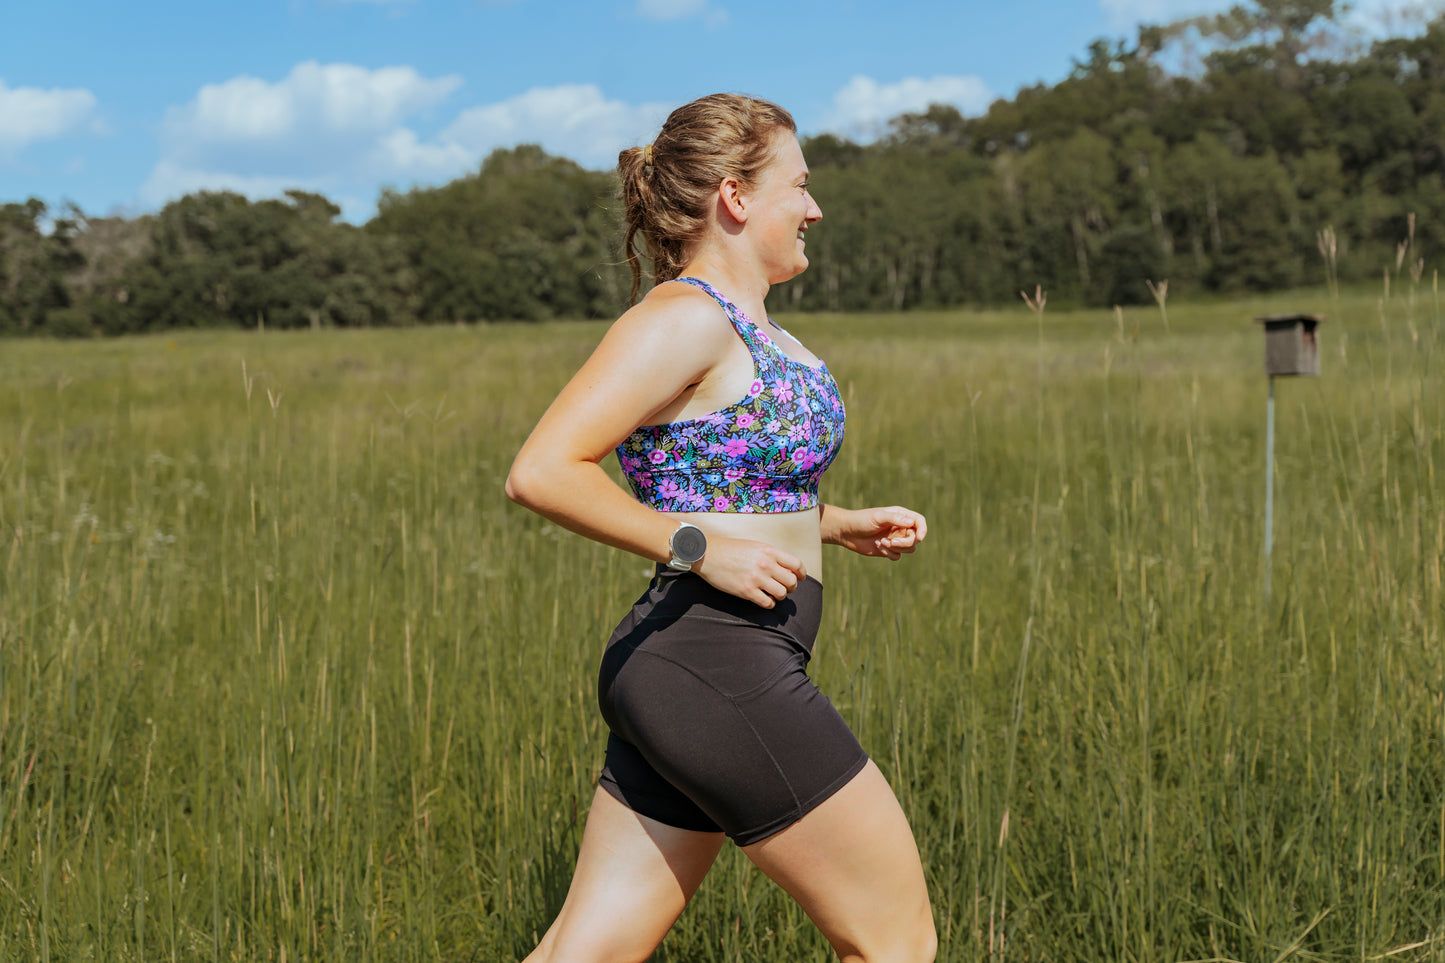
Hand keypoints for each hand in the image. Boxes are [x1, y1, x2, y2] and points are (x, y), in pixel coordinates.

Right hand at [692, 535, 806, 608]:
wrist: (707, 554)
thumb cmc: (730, 549)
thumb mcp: (755, 546)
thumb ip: (771, 555)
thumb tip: (785, 568)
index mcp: (769, 551)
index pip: (796, 565)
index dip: (801, 574)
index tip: (799, 578)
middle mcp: (765, 564)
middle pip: (792, 582)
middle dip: (791, 587)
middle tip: (784, 588)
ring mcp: (756, 578)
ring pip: (782, 594)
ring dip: (779, 596)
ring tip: (772, 594)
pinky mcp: (746, 591)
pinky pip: (768, 603)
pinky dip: (769, 604)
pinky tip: (763, 599)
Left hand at [823, 505, 926, 559]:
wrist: (846, 532)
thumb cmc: (861, 520)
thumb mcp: (878, 517)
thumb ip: (895, 519)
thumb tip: (912, 522)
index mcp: (900, 516)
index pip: (919, 522)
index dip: (923, 529)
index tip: (919, 538)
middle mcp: (900, 527)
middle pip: (915, 539)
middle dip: (905, 543)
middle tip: (891, 541)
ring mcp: (895, 539)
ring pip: (909, 549)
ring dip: (896, 548)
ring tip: (881, 543)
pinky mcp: (888, 550)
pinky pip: (897, 556)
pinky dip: (889, 554)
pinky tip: (877, 546)